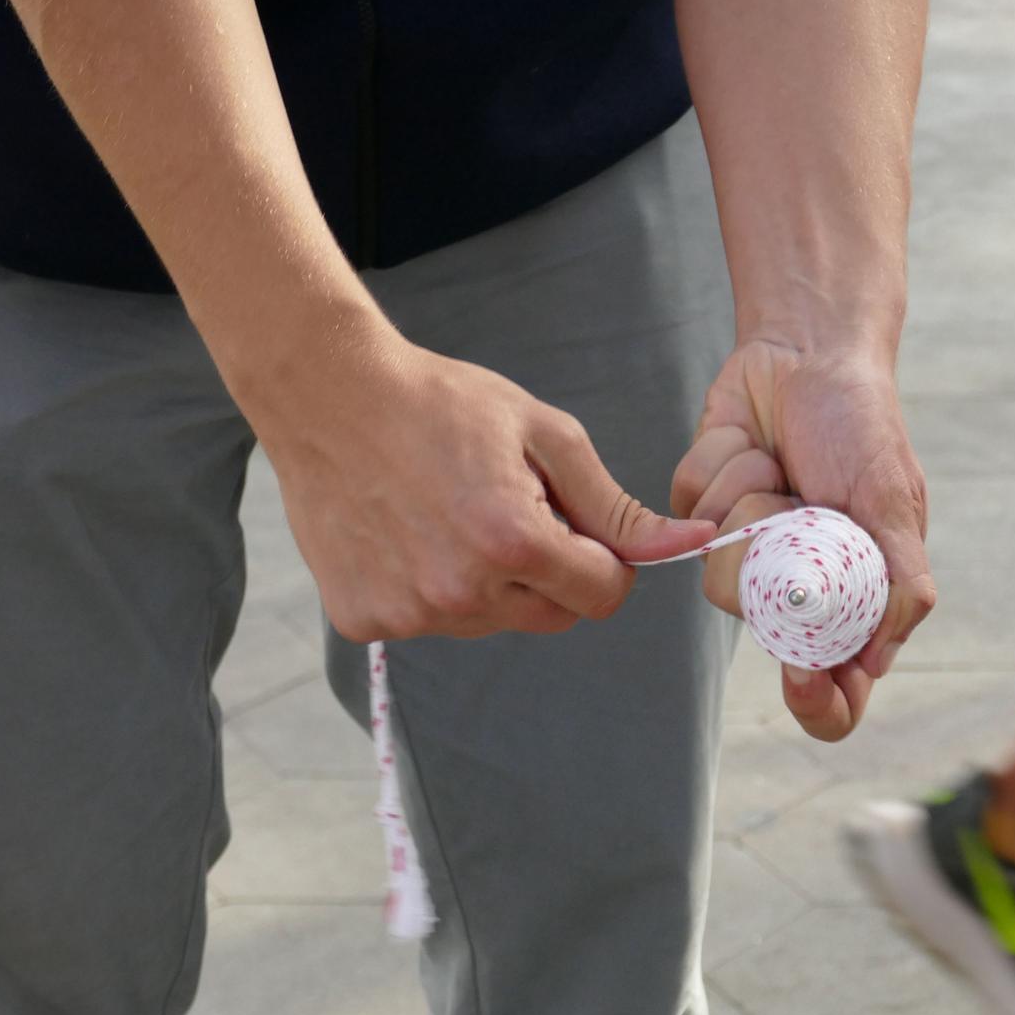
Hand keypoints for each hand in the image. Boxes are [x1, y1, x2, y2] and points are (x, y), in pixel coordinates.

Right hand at [247, 322, 715, 641]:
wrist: (325, 392)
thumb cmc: (442, 403)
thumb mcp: (545, 435)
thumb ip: (614, 505)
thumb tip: (688, 542)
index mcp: (514, 544)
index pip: (604, 595)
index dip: (605, 561)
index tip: (579, 527)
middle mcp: (461, 592)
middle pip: (552, 616)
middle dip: (550, 573)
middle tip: (507, 509)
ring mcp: (408, 614)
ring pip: (491, 622)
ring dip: (488, 583)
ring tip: (447, 514)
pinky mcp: (364, 620)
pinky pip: (427, 621)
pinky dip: (427, 588)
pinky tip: (405, 532)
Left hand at [672, 340, 933, 737]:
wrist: (807, 350)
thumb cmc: (863, 424)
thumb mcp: (892, 499)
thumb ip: (900, 581)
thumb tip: (878, 660)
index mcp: (854, 596)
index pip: (837, 693)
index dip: (818, 701)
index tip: (802, 674)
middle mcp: (797, 587)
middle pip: (761, 632)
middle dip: (775, 557)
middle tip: (801, 505)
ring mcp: (747, 552)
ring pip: (716, 575)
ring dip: (749, 502)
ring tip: (778, 467)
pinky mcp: (703, 513)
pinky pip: (690, 513)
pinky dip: (722, 468)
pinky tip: (750, 443)